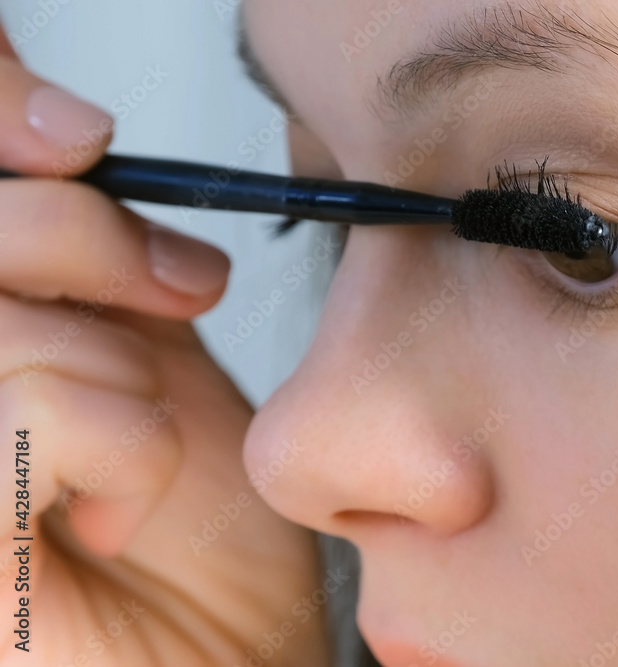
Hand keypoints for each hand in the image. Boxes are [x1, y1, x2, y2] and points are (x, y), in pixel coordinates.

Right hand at [0, 29, 328, 666]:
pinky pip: (26, 412)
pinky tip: (112, 511)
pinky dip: (120, 448)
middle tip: (176, 293)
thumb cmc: (191, 521)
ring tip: (139, 451)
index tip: (75, 136)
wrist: (231, 646)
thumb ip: (80, 254)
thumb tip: (57, 132)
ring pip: (2, 321)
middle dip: (87, 240)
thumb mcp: (137, 346)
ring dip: (120, 375)